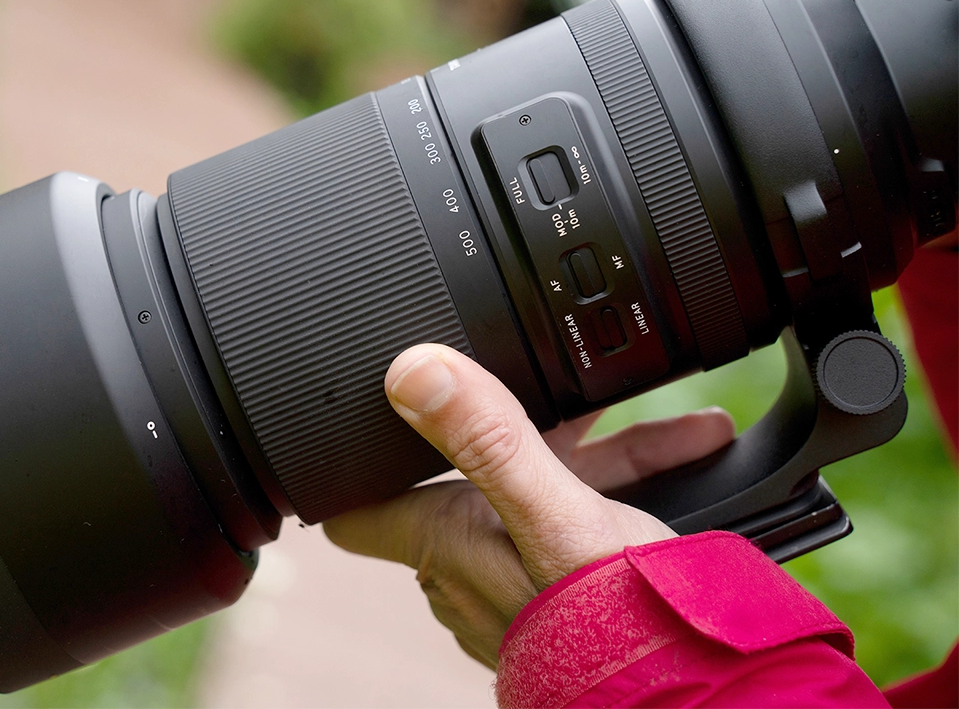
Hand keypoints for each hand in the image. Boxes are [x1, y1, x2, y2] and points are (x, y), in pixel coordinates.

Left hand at [323, 344, 734, 668]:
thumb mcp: (555, 515)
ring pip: (534, 483)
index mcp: (444, 541)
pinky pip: (581, 512)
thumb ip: (489, 441)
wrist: (698, 688)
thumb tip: (414, 370)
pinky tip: (691, 446)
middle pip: (459, 472)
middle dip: (501, 423)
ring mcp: (517, 574)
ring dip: (586, 445)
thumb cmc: (618, 624)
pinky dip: (627, 476)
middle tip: (547, 377)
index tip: (358, 417)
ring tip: (648, 410)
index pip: (357, 508)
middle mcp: (468, 563)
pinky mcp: (566, 581)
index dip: (350, 460)